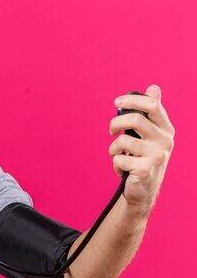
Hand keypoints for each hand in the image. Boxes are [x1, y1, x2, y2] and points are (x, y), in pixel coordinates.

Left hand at [109, 84, 174, 209]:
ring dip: (113, 149)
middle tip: (111, 132)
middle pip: (135, 119)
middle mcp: (165, 140)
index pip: (153, 105)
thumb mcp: (151, 135)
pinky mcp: (146, 169)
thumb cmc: (145, 159)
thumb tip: (154, 87)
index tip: (116, 102)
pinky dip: (116, 165)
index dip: (133, 100)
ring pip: (122, 141)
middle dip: (115, 124)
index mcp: (166, 129)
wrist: (145, 190)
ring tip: (119, 156)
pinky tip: (124, 170)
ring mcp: (157, 155)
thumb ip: (151, 113)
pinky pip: (119, 159)